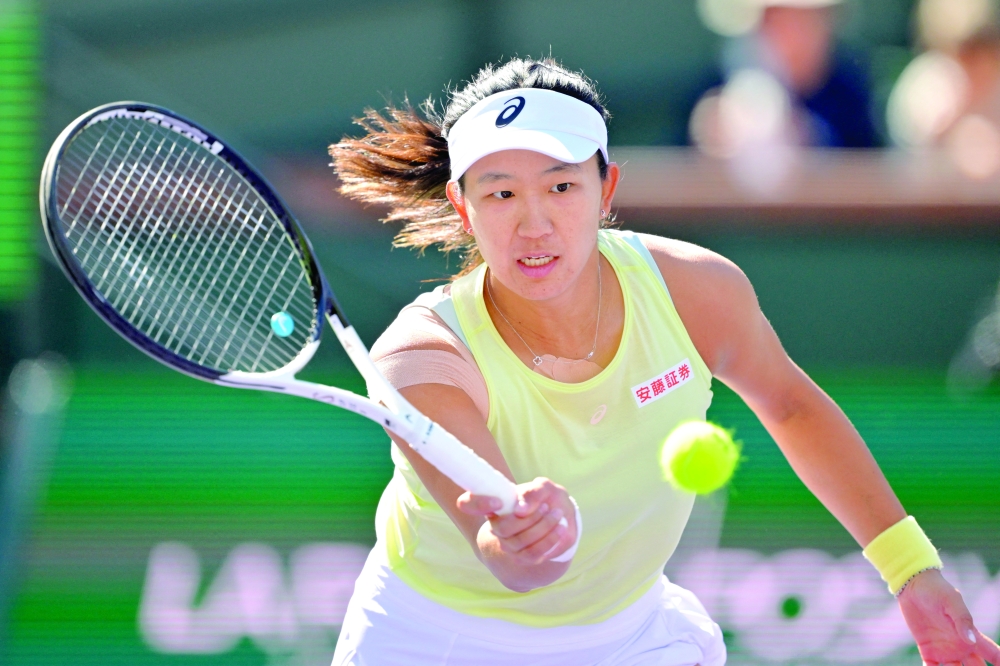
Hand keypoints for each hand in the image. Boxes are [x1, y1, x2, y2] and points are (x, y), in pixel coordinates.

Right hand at [457, 477, 576, 565]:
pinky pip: (532, 554)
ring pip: (519, 542)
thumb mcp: (543, 487)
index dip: (477, 504)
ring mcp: (507, 543)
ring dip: (542, 528)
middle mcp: (496, 525)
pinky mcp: (523, 557)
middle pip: (502, 528)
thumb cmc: (546, 497)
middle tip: (547, 506)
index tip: (497, 501)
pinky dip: (549, 541)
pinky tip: (561, 529)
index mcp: (494, 503)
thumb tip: (520, 509)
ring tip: (557, 514)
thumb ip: (532, 492)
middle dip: (528, 518)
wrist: (561, 516)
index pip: (468, 503)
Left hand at [898, 568, 999, 664]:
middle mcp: (961, 646)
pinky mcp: (927, 650)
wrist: (913, 586)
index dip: (998, 661)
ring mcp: (944, 650)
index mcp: (971, 636)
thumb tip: (971, 641)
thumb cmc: (937, 590)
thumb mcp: (951, 601)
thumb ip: (962, 620)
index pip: (992, 653)